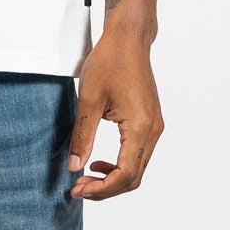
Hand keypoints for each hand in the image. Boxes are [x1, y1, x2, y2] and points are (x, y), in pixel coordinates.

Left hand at [65, 29, 163, 199]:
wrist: (128, 40)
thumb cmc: (109, 63)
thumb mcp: (89, 100)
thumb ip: (83, 136)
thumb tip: (75, 167)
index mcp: (140, 127)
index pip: (125, 174)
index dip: (101, 188)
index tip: (77, 189)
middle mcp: (153, 131)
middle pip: (134, 177)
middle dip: (106, 188)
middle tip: (78, 188)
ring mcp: (154, 127)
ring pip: (137, 168)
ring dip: (112, 179)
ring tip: (85, 176)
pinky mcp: (150, 123)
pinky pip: (138, 155)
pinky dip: (120, 166)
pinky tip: (98, 162)